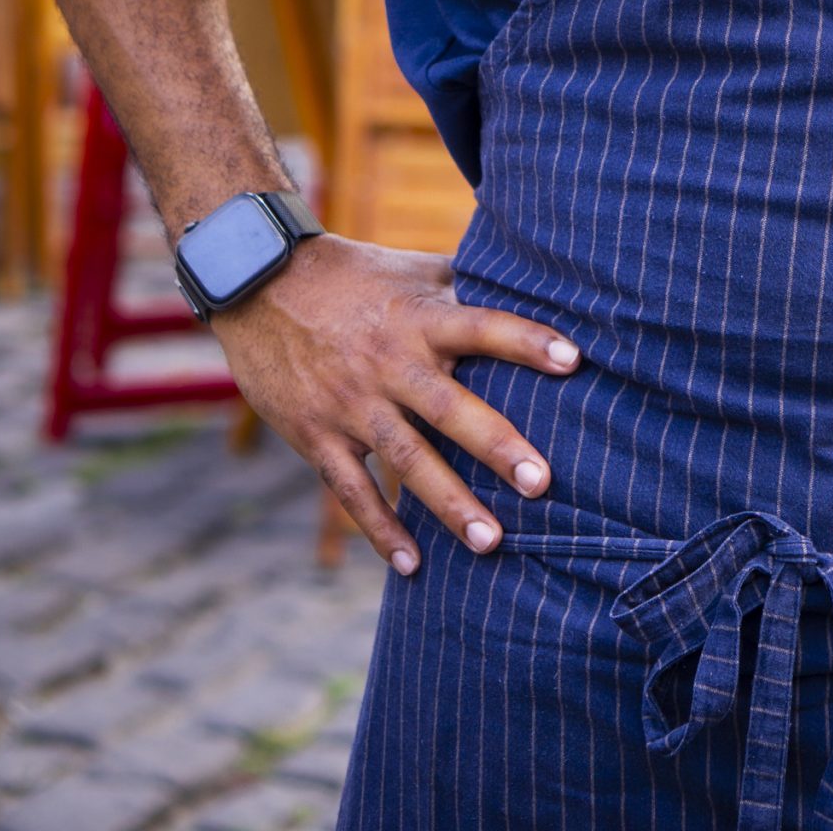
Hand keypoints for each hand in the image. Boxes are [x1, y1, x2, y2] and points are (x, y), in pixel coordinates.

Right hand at [212, 235, 581, 573]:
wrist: (259, 284)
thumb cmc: (352, 275)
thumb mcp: (408, 270)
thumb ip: (463, 283)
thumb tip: (527, 278)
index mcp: (417, 318)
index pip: (481, 326)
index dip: (526, 341)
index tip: (574, 360)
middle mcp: (388, 362)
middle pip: (448, 407)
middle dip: (495, 446)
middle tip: (541, 483)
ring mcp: (350, 404)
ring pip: (405, 459)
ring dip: (448, 502)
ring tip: (491, 541)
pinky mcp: (316, 434)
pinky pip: (351, 490)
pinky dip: (380, 528)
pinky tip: (412, 563)